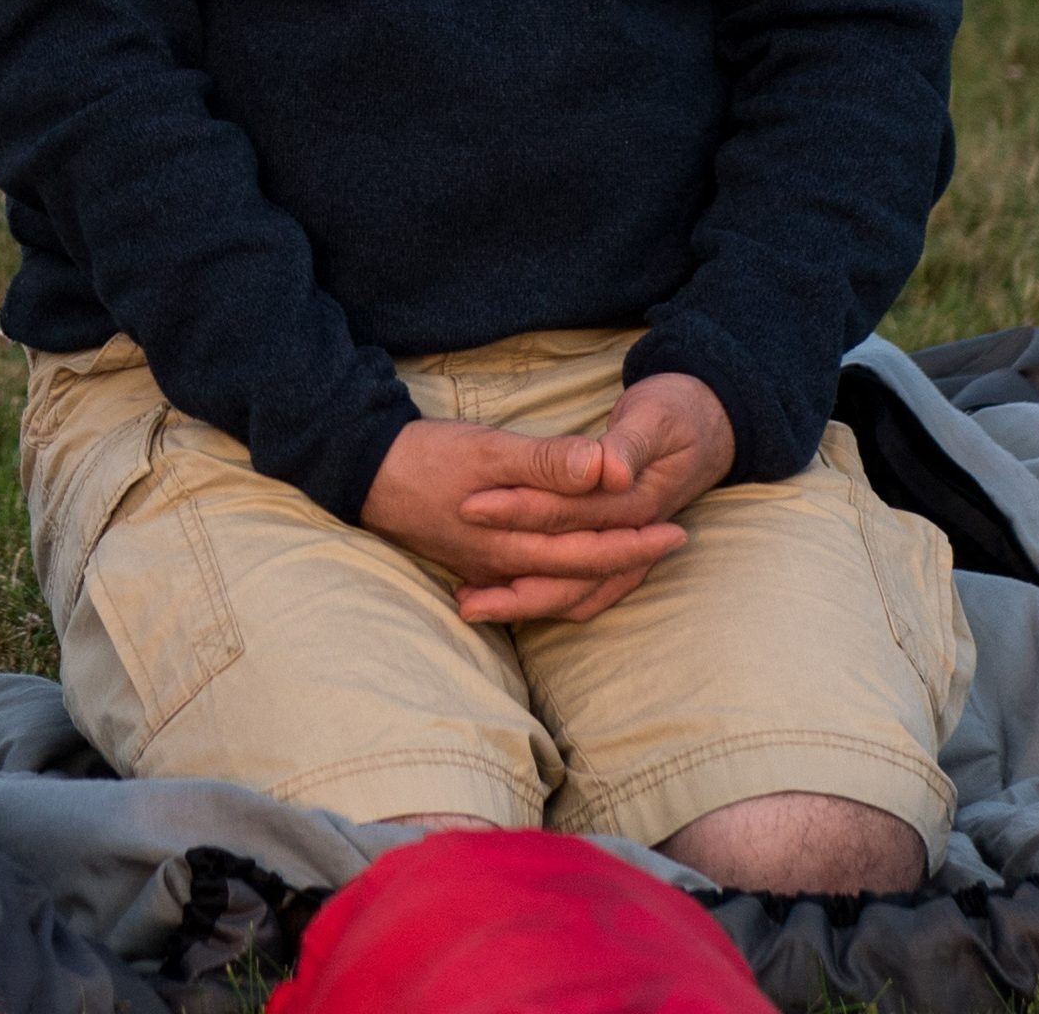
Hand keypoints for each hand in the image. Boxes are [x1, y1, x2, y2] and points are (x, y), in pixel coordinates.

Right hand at [363, 380, 735, 628]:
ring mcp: (487, 570)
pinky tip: (577, 573)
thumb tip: (607, 468)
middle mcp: (504, 567)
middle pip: (580, 576)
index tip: (675, 529)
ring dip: (601, 576)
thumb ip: (547, 462)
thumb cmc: (426, 456)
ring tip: (636, 559)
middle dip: (630, 562)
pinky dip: (565, 582)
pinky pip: (533, 586)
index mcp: (513, 541)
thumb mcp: (488, 449)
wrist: (363, 474)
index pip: (590, 552)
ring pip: (558, 589)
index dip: (636, 543)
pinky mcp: (474, 565)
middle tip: (673, 541)